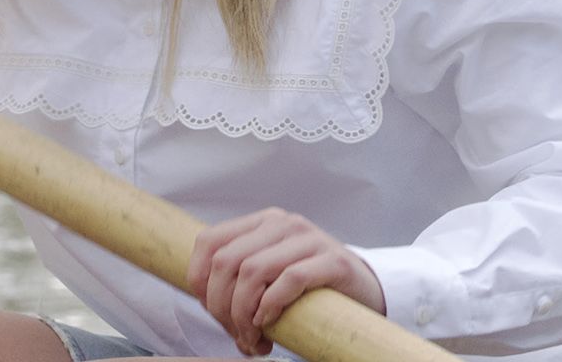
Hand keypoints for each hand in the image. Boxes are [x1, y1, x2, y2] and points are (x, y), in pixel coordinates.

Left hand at [186, 207, 385, 356]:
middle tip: (236, 334)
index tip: (210, 311)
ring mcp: (309, 238)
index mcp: (262, 222)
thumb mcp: (269, 273)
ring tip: (253, 339)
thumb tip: (205, 301)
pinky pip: (290, 280)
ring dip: (243, 315)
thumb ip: (239, 277)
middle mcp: (283, 223)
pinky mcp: (333, 260)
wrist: (363, 290)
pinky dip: (271, 307)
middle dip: (221, 307)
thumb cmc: (307, 289)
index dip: (198, 281)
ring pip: (253, 271)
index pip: (209, 242)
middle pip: (227, 262)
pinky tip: (269, 325)